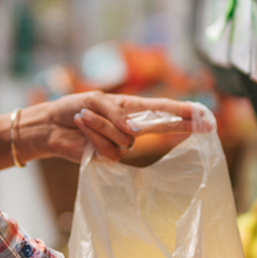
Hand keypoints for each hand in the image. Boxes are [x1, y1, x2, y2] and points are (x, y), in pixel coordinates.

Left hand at [19, 92, 197, 163]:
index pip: (160, 108)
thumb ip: (116, 114)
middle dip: (183, 124)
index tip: (203, 113)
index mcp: (129, 107)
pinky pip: (109, 148)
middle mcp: (129, 126)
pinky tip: (82, 129)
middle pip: (162, 126)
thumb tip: (131, 133)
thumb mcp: (94, 100)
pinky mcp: (107, 157)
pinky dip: (93, 136)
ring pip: (124, 137)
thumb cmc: (72, 108)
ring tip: (83, 117)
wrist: (49, 126)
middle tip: (207, 125)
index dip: (182, 111)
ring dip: (101, 125)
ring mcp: (120, 143)